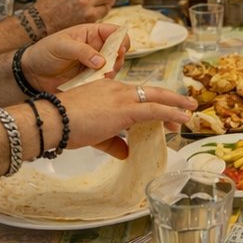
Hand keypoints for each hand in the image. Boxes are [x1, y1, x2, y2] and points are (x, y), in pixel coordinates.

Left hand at [22, 22, 129, 89]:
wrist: (31, 73)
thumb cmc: (44, 52)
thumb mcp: (60, 46)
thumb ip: (81, 51)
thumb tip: (102, 61)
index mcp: (91, 33)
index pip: (114, 32)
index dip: (121, 39)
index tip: (119, 49)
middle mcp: (96, 48)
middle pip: (119, 51)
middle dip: (118, 58)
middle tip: (109, 66)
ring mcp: (94, 64)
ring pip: (114, 67)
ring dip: (112, 71)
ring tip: (101, 75)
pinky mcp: (90, 79)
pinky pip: (104, 81)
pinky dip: (104, 83)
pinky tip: (95, 83)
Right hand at [57, 79, 195, 157]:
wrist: (53, 119)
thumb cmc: (66, 125)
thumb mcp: (94, 134)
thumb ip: (113, 142)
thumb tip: (126, 153)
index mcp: (108, 89)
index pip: (136, 94)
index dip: (152, 103)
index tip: (163, 113)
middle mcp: (117, 89)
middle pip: (150, 92)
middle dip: (170, 100)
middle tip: (186, 106)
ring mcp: (122, 97)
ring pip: (156, 99)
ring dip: (174, 106)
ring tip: (189, 113)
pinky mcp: (125, 109)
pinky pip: (154, 109)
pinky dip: (171, 113)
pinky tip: (182, 119)